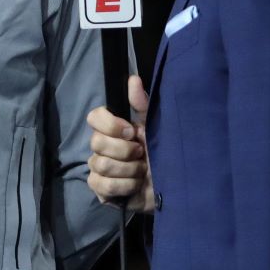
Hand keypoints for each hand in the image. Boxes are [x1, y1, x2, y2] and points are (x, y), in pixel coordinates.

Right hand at [86, 74, 154, 212]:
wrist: (175, 185)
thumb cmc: (165, 153)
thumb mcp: (156, 126)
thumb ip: (143, 105)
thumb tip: (133, 79)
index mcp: (113, 130)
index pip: (94, 117)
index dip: (110, 125)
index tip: (131, 131)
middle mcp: (102, 147)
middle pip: (96, 142)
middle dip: (125, 150)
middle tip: (142, 154)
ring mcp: (99, 169)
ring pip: (101, 164)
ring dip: (128, 170)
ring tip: (142, 172)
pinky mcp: (101, 190)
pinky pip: (102, 185)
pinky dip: (124, 185)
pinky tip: (135, 186)